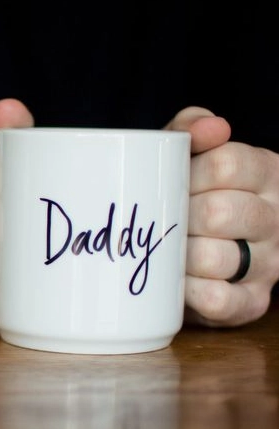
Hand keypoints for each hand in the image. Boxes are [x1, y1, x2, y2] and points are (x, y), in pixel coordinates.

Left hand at [167, 108, 277, 325]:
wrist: (198, 248)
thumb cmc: (189, 193)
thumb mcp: (189, 155)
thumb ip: (189, 130)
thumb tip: (209, 126)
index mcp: (266, 174)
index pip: (227, 164)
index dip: (187, 174)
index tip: (168, 182)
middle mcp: (275, 219)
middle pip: (219, 212)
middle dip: (178, 216)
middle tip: (160, 219)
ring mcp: (268, 263)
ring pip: (215, 256)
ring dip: (179, 254)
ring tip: (167, 248)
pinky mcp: (250, 302)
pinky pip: (219, 300)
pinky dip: (189, 291)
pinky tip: (177, 282)